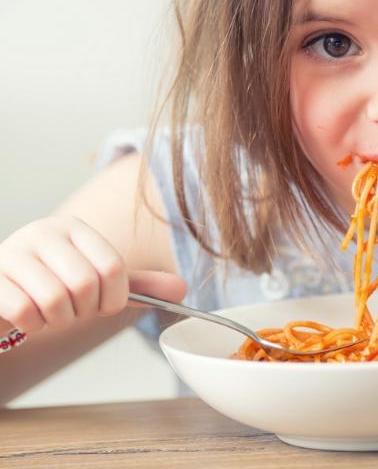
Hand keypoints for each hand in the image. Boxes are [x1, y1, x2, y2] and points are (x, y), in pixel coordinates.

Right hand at [0, 214, 185, 335]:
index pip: (113, 267)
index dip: (114, 299)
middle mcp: (44, 232)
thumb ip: (136, 285)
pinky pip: (24, 312)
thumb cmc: (51, 284)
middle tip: (72, 312)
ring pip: (54, 300)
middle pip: (86, 284)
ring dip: (57, 321)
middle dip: (83, 312)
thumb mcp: (94, 279)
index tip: (102, 306)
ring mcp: (13, 252)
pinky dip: (31, 326)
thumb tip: (183, 289)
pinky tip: (27, 319)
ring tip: (49, 314)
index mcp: (75, 228)